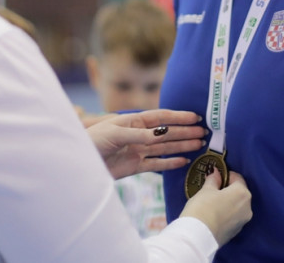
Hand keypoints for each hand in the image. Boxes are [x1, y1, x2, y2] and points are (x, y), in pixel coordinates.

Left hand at [86, 109, 205, 178]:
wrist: (79, 164)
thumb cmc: (93, 142)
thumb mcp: (114, 134)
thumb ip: (138, 135)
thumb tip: (161, 135)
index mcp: (133, 122)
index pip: (160, 118)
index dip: (178, 117)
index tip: (195, 117)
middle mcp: (138, 135)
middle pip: (166, 133)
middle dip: (185, 132)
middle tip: (204, 132)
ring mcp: (138, 151)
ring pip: (165, 148)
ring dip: (182, 145)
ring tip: (199, 144)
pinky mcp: (134, 167)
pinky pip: (156, 164)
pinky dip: (170, 163)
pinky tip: (184, 161)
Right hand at [180, 169, 251, 245]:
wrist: (198, 237)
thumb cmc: (203, 208)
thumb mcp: (206, 190)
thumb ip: (214, 180)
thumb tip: (216, 173)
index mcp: (242, 193)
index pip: (237, 178)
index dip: (226, 175)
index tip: (216, 177)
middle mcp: (247, 207)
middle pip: (239, 193)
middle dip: (227, 190)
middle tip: (212, 190)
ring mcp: (243, 221)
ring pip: (236, 206)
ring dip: (227, 202)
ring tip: (211, 203)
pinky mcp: (236, 232)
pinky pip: (233, 218)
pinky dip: (226, 214)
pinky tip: (213, 215)